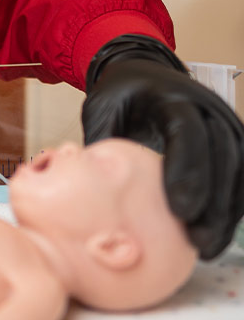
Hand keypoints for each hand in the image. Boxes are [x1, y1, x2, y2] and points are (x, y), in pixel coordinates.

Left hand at [82, 34, 243, 258]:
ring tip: (207, 246)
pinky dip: (232, 206)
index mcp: (172, 96)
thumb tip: (90, 190)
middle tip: (198, 240)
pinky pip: (241, 176)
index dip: (188, 171)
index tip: (180, 210)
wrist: (141, 73)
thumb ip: (102, 143)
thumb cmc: (119, 95)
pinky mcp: (232, 141)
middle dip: (213, 201)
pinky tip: (215, 234)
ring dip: (226, 211)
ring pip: (238, 168)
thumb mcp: (101, 109)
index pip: (188, 132)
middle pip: (222, 155)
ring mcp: (225, 124)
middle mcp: (207, 107)